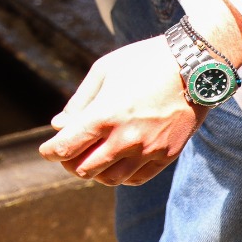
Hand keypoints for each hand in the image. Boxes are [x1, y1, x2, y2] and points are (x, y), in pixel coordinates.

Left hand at [37, 36, 202, 186]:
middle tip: (67, 153)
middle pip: (84, 169)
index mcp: (104, 115)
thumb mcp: (103, 71)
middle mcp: (125, 139)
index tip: (46, 150)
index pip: (66, 147)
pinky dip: (119, 176)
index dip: (50, 152)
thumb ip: (79, 102)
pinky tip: (115, 162)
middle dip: (68, 163)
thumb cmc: (143, 62)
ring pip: (109, 179)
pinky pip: (136, 179)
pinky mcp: (166, 156)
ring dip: (94, 172)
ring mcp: (148, 150)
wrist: (194, 67)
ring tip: (90, 158)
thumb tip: (58, 125)